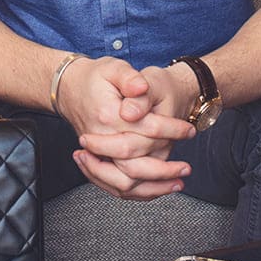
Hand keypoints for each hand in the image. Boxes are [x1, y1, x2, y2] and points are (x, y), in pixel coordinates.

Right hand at [57, 57, 194, 199]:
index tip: (189, 130)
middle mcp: (99, 139)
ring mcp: (96, 154)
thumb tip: (140, 87)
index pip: (146, 129)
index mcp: (107, 116)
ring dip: (153, 187)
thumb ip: (129, 78)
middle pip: (133, 165)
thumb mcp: (113, 68)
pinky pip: (116, 186)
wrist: (70, 88)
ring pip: (124, 183)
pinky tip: (158, 189)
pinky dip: (138, 192)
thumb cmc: (94, 78)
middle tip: (186, 168)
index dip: (172, 130)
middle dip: (164, 170)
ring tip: (177, 183)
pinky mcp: (98, 161)